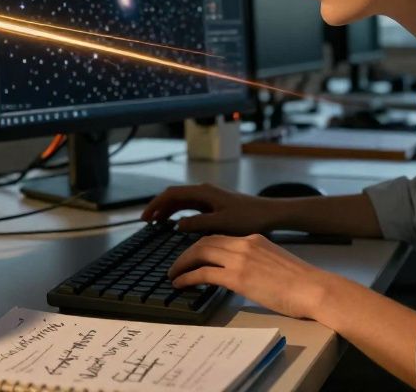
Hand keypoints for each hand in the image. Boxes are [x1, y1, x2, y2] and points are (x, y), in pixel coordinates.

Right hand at [141, 183, 276, 234]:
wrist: (269, 213)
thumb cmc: (248, 218)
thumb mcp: (221, 223)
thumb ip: (198, 223)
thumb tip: (177, 225)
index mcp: (203, 192)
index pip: (172, 194)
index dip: (156, 205)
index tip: (145, 218)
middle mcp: (204, 191)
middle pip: (174, 195)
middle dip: (158, 207)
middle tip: (146, 221)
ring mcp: (210, 196)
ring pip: (182, 201)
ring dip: (168, 210)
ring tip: (156, 222)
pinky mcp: (215, 203)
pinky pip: (191, 205)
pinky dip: (179, 212)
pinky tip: (177, 223)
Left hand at [167, 234, 333, 319]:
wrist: (315, 289)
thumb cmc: (303, 283)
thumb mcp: (277, 263)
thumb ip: (259, 263)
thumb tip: (249, 275)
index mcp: (255, 240)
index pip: (221, 237)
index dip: (202, 246)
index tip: (193, 255)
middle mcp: (245, 244)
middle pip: (206, 242)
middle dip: (187, 253)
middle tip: (177, 265)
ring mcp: (240, 259)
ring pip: (199, 253)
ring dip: (182, 263)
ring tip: (173, 275)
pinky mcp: (237, 277)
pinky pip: (203, 273)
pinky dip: (187, 277)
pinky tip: (179, 284)